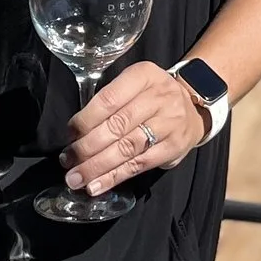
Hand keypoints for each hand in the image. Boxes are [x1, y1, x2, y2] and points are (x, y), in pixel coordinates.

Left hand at [64, 61, 205, 197]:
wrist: (193, 107)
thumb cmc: (153, 96)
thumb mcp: (135, 84)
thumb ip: (109, 101)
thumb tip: (75, 133)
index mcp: (144, 75)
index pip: (109, 99)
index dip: (85, 120)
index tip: (69, 135)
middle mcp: (160, 97)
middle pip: (117, 125)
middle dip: (87, 147)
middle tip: (67, 161)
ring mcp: (170, 122)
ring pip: (127, 148)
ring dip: (97, 166)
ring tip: (77, 178)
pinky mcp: (174, 147)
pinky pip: (139, 164)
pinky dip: (115, 176)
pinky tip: (97, 185)